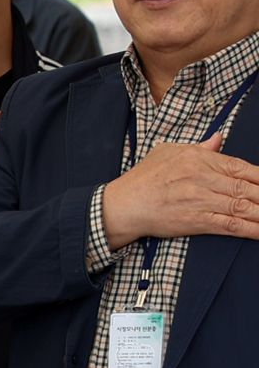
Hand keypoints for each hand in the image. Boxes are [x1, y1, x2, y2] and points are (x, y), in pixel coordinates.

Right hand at [100, 133, 258, 247]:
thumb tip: (219, 138)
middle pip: (247, 187)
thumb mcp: (168, 152)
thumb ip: (199, 147)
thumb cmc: (142, 179)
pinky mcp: (196, 220)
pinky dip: (251, 229)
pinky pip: (230, 224)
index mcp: (199, 159)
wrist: (121, 205)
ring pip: (243, 206)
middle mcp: (203, 178)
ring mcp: (201, 200)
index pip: (241, 167)